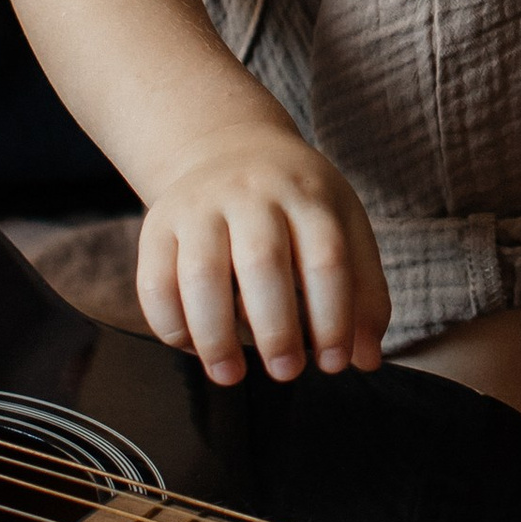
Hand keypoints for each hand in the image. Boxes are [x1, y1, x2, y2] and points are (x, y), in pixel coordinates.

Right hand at [137, 121, 390, 385]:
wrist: (228, 147)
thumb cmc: (295, 201)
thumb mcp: (343, 224)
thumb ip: (363, 291)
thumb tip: (365, 358)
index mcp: (307, 193)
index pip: (326, 259)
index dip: (333, 319)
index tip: (335, 363)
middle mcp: (251, 193)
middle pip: (262, 264)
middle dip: (276, 330)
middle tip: (286, 371)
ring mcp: (199, 206)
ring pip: (201, 275)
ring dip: (216, 338)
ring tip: (231, 375)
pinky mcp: (156, 226)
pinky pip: (155, 284)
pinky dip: (171, 326)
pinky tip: (194, 347)